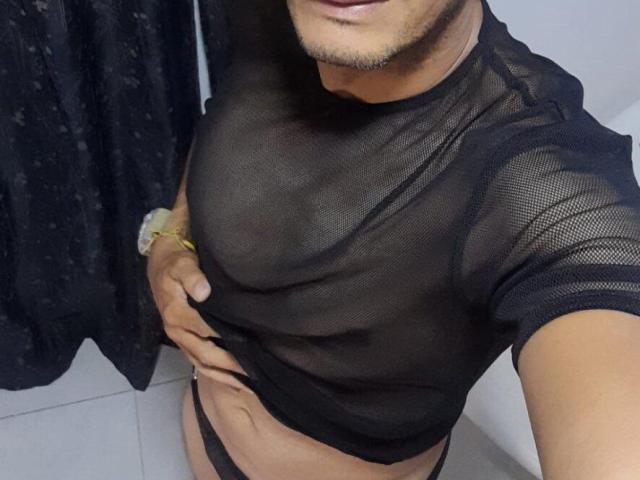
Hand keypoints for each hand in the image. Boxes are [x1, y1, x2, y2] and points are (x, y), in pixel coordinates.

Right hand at [146, 230, 249, 390]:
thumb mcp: (182, 264)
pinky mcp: (184, 340)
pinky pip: (199, 362)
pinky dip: (215, 374)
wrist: (160, 265)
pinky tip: (232, 380)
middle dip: (228, 365)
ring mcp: (179, 338)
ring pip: (201, 364)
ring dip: (222, 376)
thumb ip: (193, 277)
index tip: (249, 347)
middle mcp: (176, 331)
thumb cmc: (175, 263)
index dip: (227, 340)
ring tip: (245, 385)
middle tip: (252, 372)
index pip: (205, 331)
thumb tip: (204, 292)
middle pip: (204, 354)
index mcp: (177, 314)